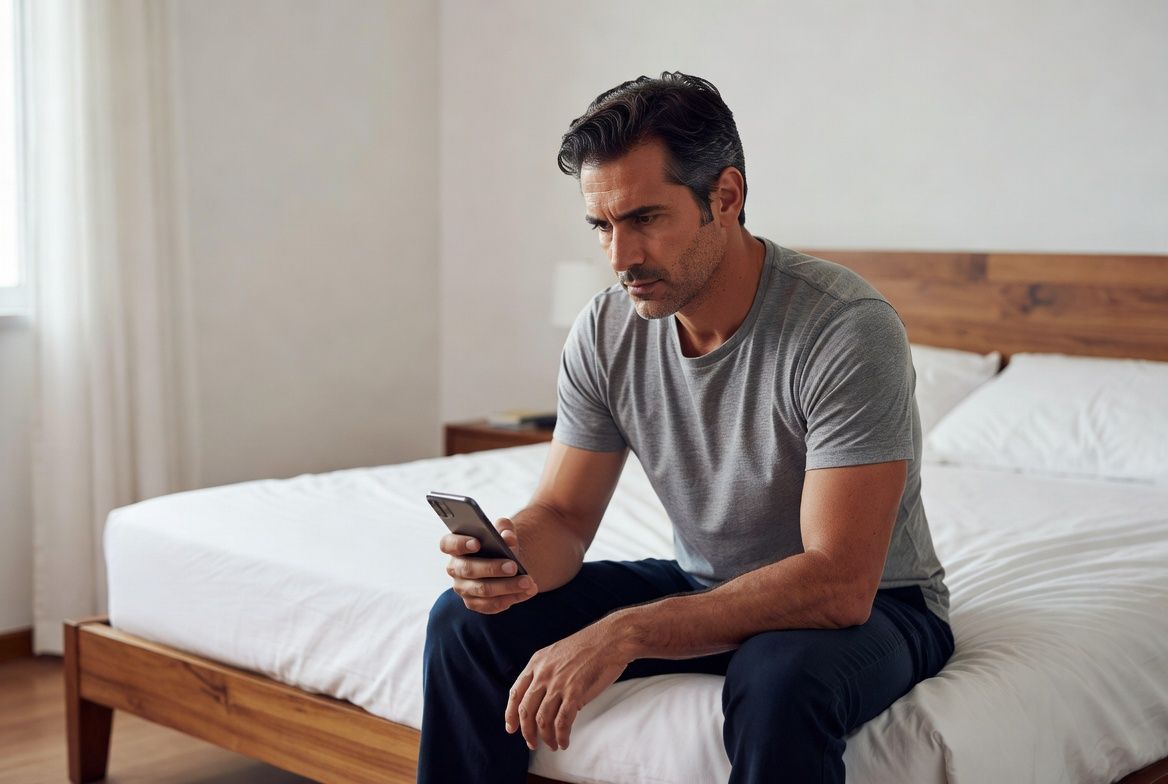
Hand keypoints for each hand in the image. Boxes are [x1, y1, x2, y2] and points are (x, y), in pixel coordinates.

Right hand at [441, 517, 537, 613]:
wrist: (506, 564)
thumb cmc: (499, 545)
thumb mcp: (503, 533)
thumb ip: (505, 529)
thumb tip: (508, 537)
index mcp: (455, 546)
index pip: (448, 544)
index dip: (460, 544)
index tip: (477, 543)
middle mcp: (455, 568)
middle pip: (468, 569)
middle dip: (492, 568)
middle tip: (514, 567)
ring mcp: (463, 588)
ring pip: (482, 590)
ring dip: (507, 587)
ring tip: (528, 582)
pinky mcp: (474, 603)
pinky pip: (490, 605)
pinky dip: (510, 599)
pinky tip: (526, 592)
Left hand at [505, 619, 630, 750]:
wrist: (611, 638)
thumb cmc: (590, 646)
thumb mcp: (558, 653)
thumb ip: (547, 672)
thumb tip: (544, 699)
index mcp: (537, 662)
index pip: (515, 693)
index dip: (510, 713)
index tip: (511, 728)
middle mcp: (543, 674)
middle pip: (526, 710)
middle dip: (527, 732)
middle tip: (532, 744)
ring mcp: (558, 683)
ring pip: (543, 720)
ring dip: (545, 738)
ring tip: (552, 745)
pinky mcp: (575, 692)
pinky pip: (562, 722)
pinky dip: (561, 736)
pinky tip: (564, 742)